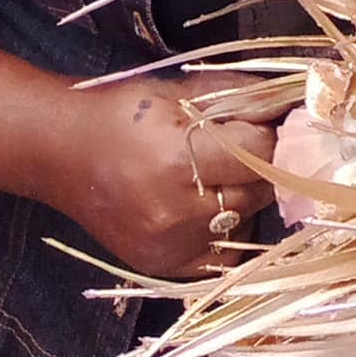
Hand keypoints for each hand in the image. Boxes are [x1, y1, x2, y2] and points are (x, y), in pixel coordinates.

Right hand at [46, 74, 277, 278]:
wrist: (62, 153)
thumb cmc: (125, 112)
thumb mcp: (184, 89)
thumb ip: (242, 96)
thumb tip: (292, 102)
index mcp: (179, 160)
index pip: (260, 150)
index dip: (271, 131)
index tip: (270, 120)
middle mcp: (176, 211)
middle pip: (257, 190)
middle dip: (264, 164)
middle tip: (248, 146)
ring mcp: (168, 245)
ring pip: (245, 223)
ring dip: (247, 197)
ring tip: (224, 174)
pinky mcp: (163, 266)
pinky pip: (222, 257)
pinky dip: (228, 232)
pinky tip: (212, 206)